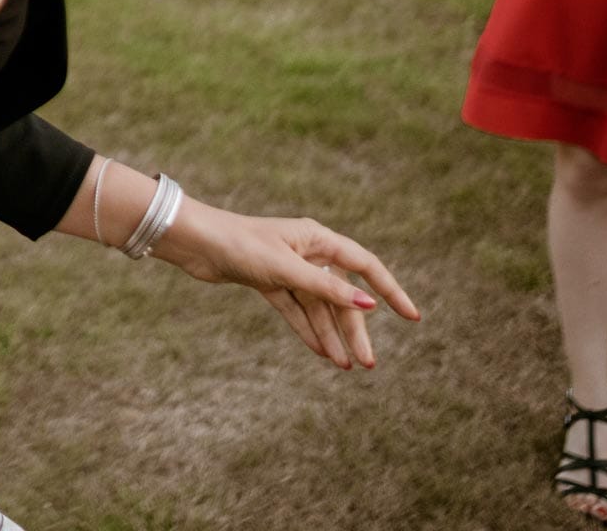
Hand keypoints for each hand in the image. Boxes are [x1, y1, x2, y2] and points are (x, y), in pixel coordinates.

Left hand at [151, 199, 420, 369]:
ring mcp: (288, 268)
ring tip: (345, 366)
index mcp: (318, 239)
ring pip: (318, 307)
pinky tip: (321, 352)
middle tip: (368, 364)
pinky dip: (307, 330)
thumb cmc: (239, 244)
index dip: (390, 290)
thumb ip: (325, 287)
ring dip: (331, 335)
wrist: (195, 242)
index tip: (411, 316)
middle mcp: (307, 252)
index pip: (365, 266)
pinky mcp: (269, 281)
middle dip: (355, 329)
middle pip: (341, 294)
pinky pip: (296, 310)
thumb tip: (368, 304)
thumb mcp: (286, 269)